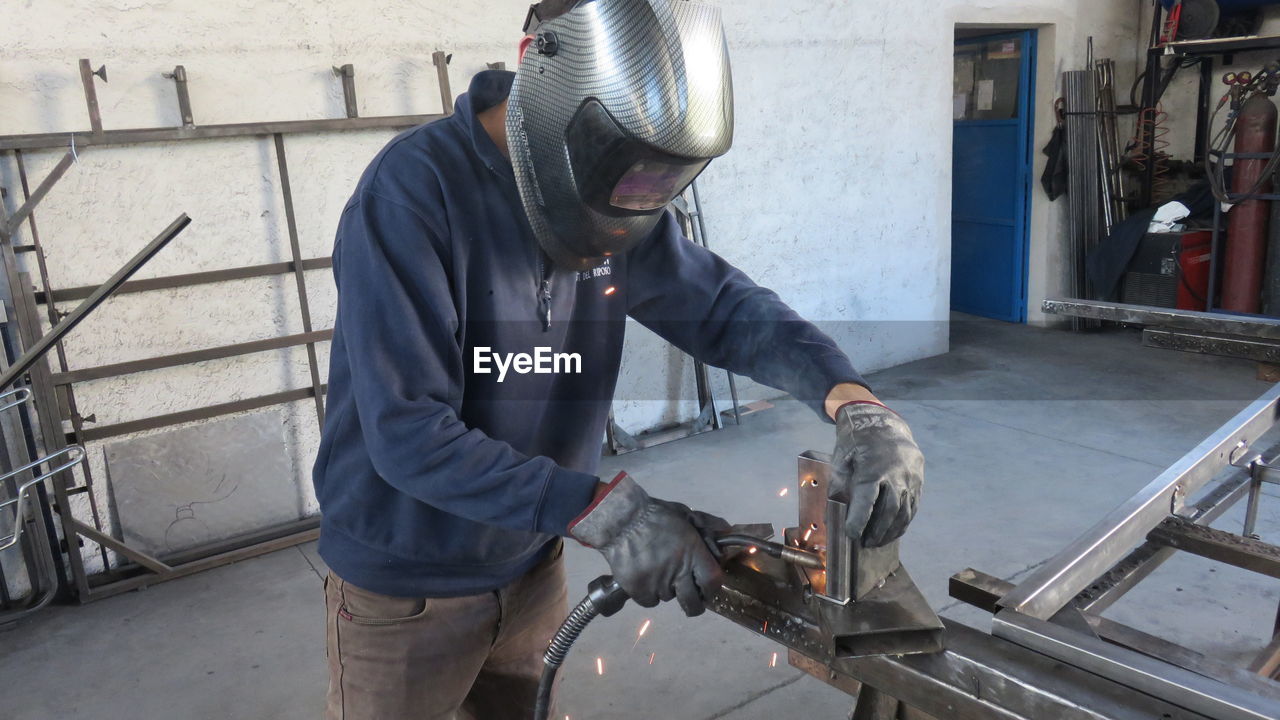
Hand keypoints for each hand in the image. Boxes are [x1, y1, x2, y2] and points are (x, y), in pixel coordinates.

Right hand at [569, 473, 727, 615]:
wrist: (620, 519)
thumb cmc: (655, 515)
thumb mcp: (684, 514)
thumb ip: (706, 526)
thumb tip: (727, 531)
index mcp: (692, 551)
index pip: (712, 581)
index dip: (712, 589)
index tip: (707, 589)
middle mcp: (677, 570)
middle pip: (693, 603)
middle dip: (694, 604)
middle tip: (687, 596)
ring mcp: (657, 582)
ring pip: (668, 598)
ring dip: (666, 589)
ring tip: (657, 570)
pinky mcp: (638, 589)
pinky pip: (650, 601)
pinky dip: (648, 593)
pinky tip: (644, 576)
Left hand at [830, 400, 923, 546]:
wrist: (884, 423)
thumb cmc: (858, 442)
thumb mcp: (842, 458)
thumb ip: (838, 485)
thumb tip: (832, 513)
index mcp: (873, 469)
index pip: (867, 501)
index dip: (859, 520)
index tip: (852, 534)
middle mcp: (895, 475)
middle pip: (889, 510)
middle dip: (877, 531)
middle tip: (867, 543)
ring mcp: (910, 478)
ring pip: (904, 511)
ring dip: (892, 530)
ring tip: (880, 541)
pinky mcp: (918, 480)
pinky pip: (913, 505)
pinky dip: (904, 521)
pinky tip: (895, 531)